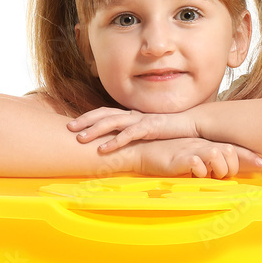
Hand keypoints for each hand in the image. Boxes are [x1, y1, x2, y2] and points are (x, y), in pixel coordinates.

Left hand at [67, 107, 198, 152]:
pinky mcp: (150, 127)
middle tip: (68, 128)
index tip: (74, 124)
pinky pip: (129, 134)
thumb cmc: (171, 129)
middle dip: (84, 121)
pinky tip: (103, 149)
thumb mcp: (149, 130)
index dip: (89, 117)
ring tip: (80, 139)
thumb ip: (135, 133)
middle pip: (103, 114)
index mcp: (131, 115)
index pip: (105, 112)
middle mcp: (133, 115)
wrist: (193, 124)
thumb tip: (122, 140)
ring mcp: (141, 120)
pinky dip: (115, 141)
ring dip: (94, 130)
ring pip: (112, 123)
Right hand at [133, 137, 261, 178]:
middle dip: (232, 168)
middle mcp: (203, 144)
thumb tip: (223, 174)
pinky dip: (200, 171)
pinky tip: (193, 173)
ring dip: (218, 170)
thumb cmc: (167, 157)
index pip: (234, 148)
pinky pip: (199, 164)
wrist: (143, 151)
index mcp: (207, 144)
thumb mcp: (191, 158)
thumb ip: (207, 163)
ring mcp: (193, 149)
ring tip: (208, 175)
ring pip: (218, 156)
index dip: (249, 156)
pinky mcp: (181, 157)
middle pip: (231, 153)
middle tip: (221, 175)